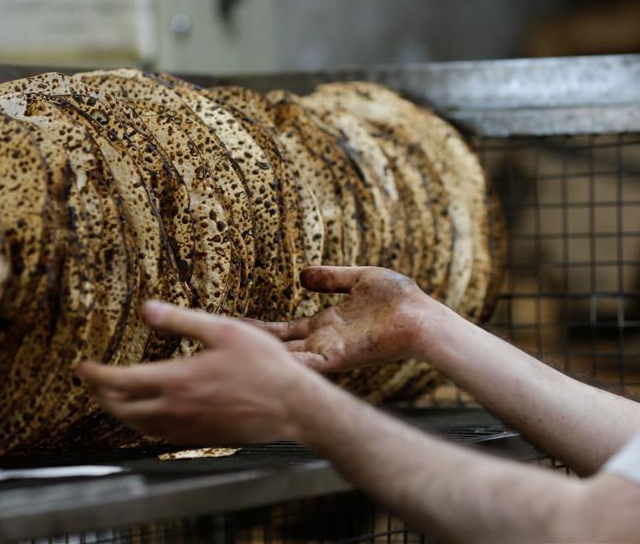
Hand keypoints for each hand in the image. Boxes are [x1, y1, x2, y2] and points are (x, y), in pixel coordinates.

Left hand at [76, 300, 318, 444]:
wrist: (292, 407)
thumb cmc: (265, 365)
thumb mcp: (224, 331)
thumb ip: (181, 321)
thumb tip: (146, 308)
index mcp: (177, 380)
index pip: (118, 381)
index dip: (93, 374)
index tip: (81, 365)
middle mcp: (175, 410)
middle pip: (120, 408)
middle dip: (100, 394)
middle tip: (92, 380)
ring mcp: (185, 428)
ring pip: (136, 425)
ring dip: (118, 410)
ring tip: (113, 396)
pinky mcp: (198, 439)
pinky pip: (157, 434)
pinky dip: (142, 423)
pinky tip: (148, 412)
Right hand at [246, 266, 439, 372]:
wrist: (423, 317)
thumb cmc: (400, 299)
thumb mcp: (359, 279)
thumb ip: (331, 278)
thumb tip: (302, 274)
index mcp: (327, 325)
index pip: (284, 330)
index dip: (259, 329)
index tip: (232, 325)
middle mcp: (323, 342)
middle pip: (278, 347)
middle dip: (250, 347)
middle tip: (216, 344)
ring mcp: (330, 351)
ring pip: (286, 359)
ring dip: (261, 358)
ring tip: (227, 358)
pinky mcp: (340, 356)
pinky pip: (307, 364)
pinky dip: (286, 366)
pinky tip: (261, 365)